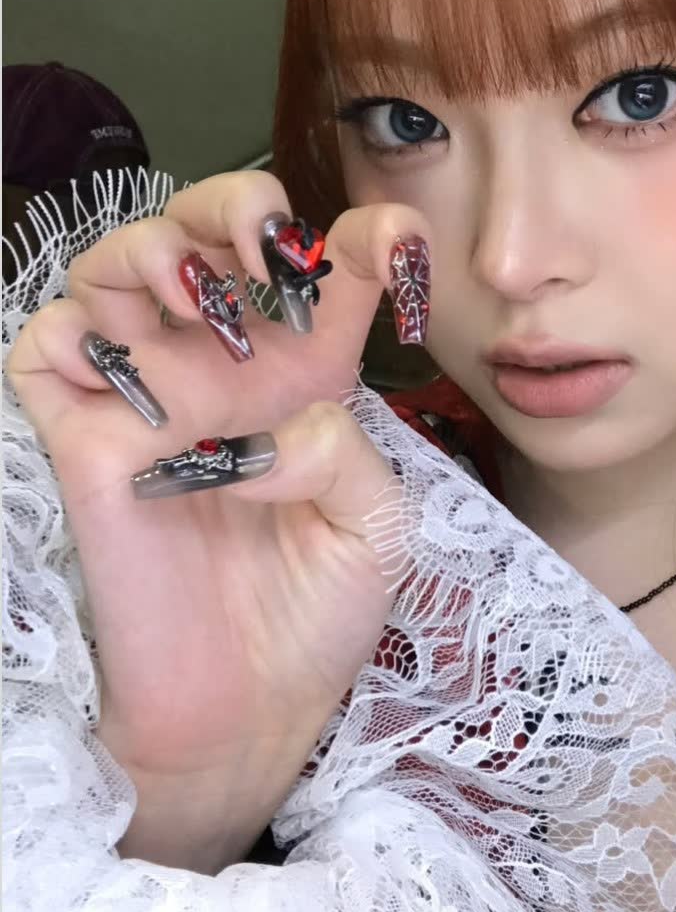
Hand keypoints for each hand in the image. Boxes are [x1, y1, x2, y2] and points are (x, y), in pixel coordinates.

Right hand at [7, 171, 432, 869]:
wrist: (253, 708)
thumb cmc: (320, 611)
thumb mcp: (374, 522)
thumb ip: (342, 449)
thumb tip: (269, 428)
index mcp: (304, 373)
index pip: (321, 267)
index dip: (360, 233)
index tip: (395, 243)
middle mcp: (221, 369)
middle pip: (200, 231)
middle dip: (231, 204)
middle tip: (268, 247)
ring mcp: (147, 399)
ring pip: (108, 267)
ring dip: (148, 251)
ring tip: (199, 298)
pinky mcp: (84, 443)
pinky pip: (45, 349)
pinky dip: (77, 336)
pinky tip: (135, 377)